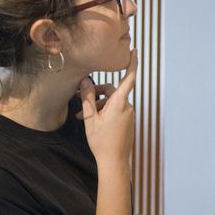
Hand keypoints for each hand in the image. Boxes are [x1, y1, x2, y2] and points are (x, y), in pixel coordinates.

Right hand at [78, 51, 135, 166]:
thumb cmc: (102, 142)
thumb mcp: (90, 119)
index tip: (135, 51)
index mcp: (120, 104)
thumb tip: (86, 81)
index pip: (128, 78)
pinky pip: (115, 110)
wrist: (115, 163)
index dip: (132, 63)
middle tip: (79, 101)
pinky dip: (104, 112)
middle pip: (112, 91)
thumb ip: (88, 98)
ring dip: (97, 105)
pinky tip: (92, 121)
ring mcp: (128, 115)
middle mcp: (127, 107)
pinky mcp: (127, 121)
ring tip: (82, 117)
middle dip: (95, 94)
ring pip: (112, 102)